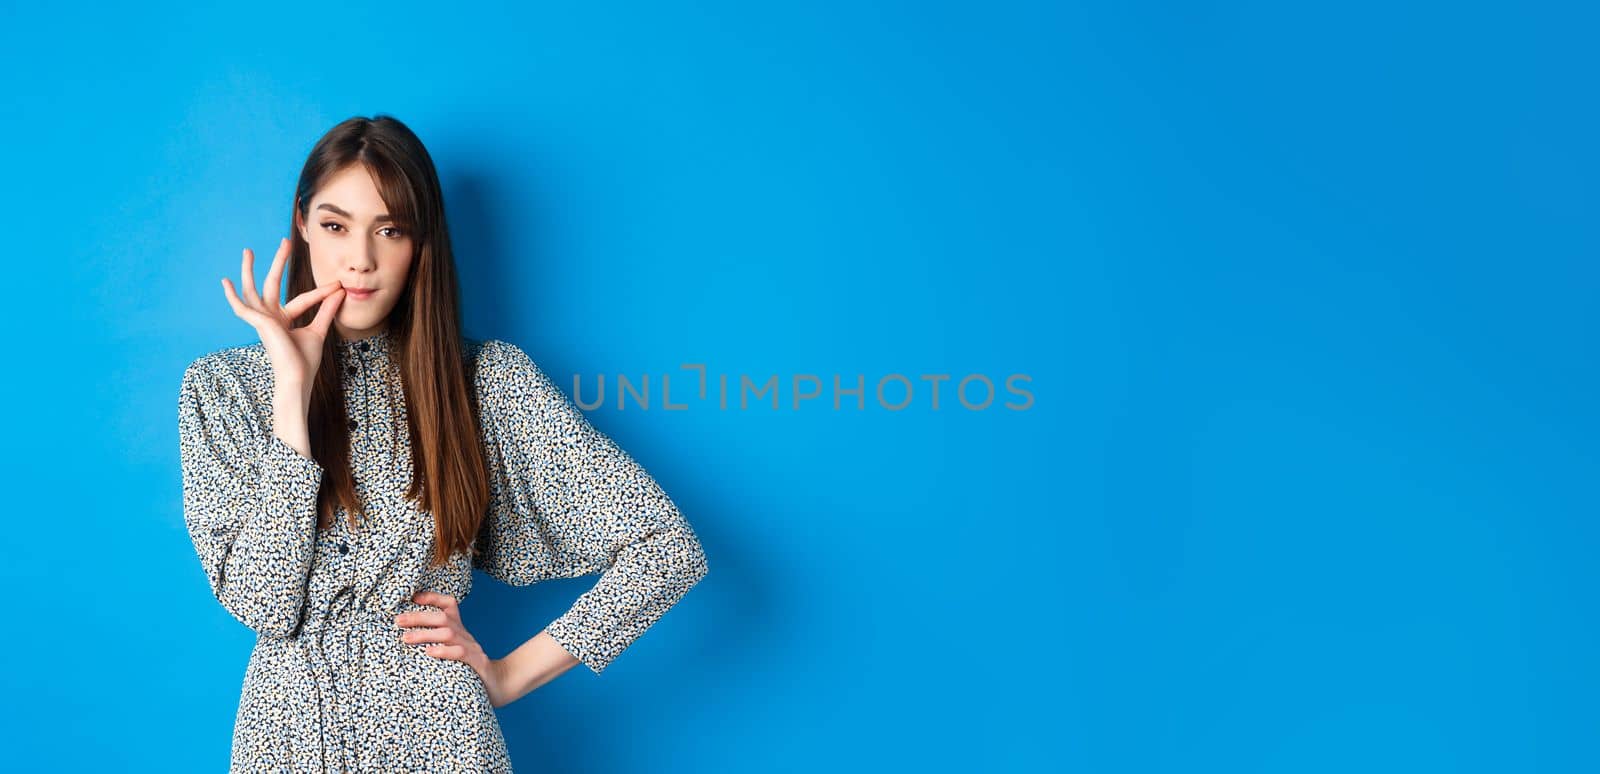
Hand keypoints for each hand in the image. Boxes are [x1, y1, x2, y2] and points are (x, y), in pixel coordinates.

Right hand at [220, 237, 345, 389]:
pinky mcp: (258, 324)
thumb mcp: (318, 331)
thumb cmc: (304, 362)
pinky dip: (232, 296)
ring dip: (249, 270)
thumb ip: (326, 311)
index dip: (322, 293)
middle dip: (279, 263)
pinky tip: (225, 282)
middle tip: (285, 241)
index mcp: (284, 321)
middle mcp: (270, 318)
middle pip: (273, 284)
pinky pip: (241, 307)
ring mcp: (262, 321)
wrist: (297, 378)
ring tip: (248, 251)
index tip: (338, 285)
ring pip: (253, 290)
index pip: (303, 299)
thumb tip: (340, 292)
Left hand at [395, 591, 517, 707]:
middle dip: (418, 617)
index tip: (412, 598)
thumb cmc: (470, 669)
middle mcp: (465, 635)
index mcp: (459, 630)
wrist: (501, 684)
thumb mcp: (453, 651)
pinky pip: (460, 653)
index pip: (449, 605)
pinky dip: (443, 651)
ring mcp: (472, 648)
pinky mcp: (477, 663)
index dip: (432, 598)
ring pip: (448, 633)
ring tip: (405, 638)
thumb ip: (437, 643)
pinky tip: (429, 653)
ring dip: (425, 633)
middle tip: (398, 621)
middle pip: (443, 617)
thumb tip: (407, 638)